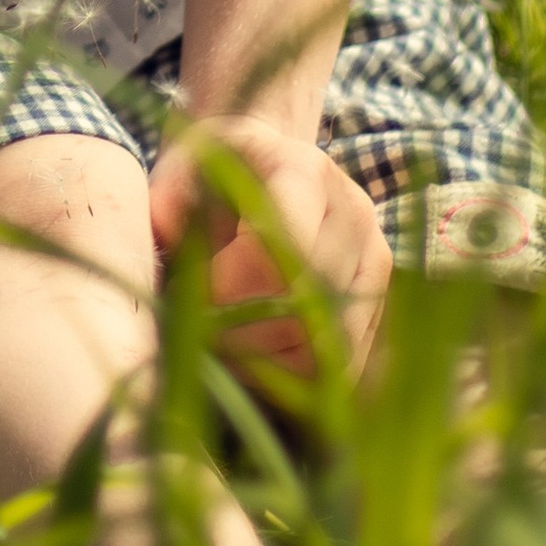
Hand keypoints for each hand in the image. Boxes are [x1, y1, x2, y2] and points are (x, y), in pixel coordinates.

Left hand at [150, 112, 390, 381]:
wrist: (261, 165)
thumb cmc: (212, 172)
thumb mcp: (180, 168)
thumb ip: (168, 200)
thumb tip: (167, 234)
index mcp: (304, 171)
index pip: (279, 252)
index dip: (227, 291)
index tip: (184, 297)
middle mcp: (354, 213)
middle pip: (305, 307)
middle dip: (241, 336)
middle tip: (195, 335)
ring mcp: (375, 260)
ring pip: (330, 348)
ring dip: (269, 366)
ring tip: (221, 348)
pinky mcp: (378, 302)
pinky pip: (346, 366)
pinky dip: (297, 380)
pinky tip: (255, 362)